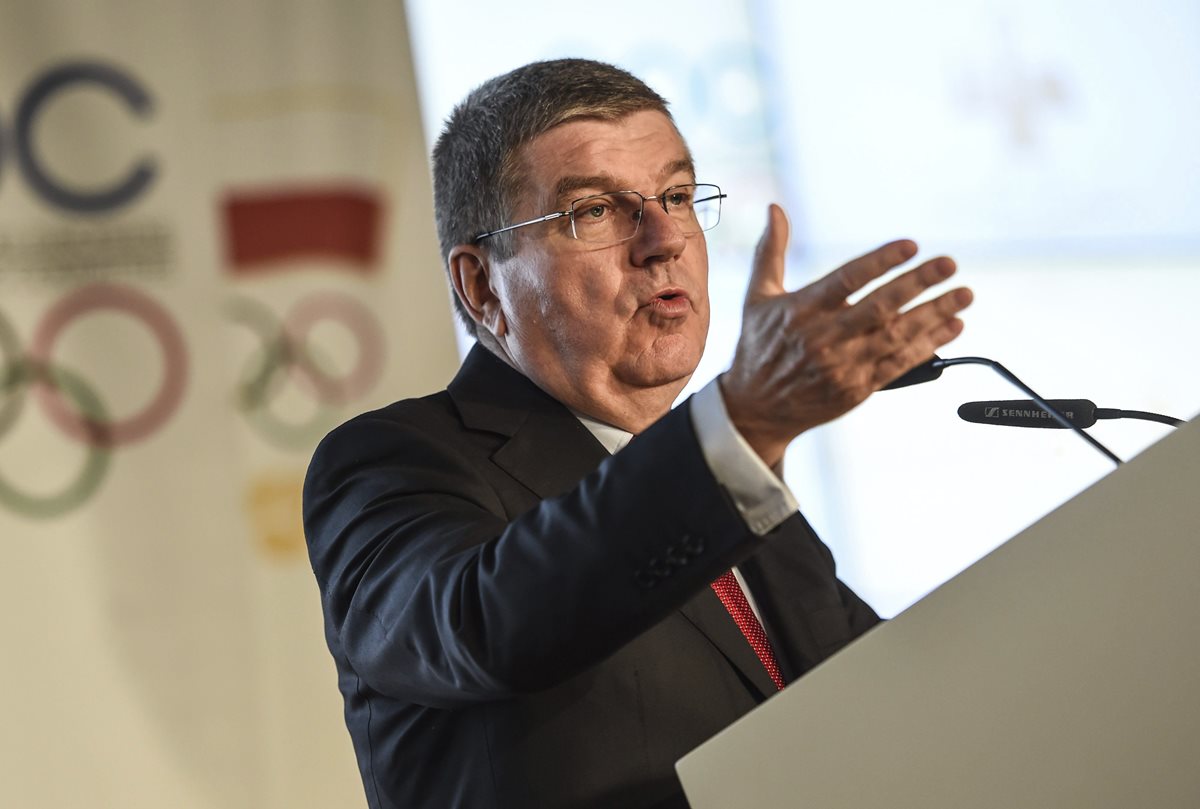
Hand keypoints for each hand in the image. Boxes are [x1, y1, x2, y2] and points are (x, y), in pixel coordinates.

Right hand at [721, 204, 972, 466]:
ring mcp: (842, 366)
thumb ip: (771, 252)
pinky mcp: (856, 389)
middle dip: (918, 283)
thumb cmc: (759, 347)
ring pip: (896, 336)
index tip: (910, 246)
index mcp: (801, 311)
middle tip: (949, 264)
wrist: (755, 409)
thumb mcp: (757, 297)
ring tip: (963, 294)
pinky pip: (899, 364)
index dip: (880, 261)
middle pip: (879, 306)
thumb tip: (775, 209)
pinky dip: (928, 346)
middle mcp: (823, 338)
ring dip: (934, 314)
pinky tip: (951, 327)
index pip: (847, 279)